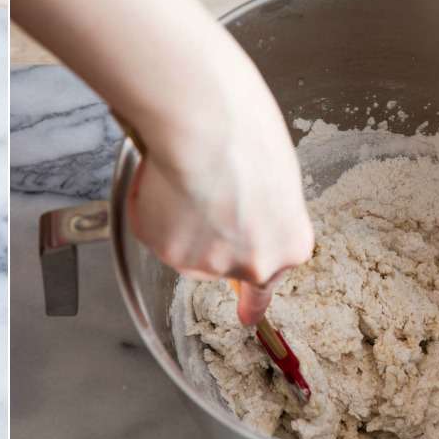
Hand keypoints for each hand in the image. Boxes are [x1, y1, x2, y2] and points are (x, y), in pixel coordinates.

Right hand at [11, 0, 313, 323]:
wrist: (205, 121)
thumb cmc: (244, 127)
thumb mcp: (272, 169)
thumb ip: (258, 202)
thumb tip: (232, 202)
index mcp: (289, 242)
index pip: (270, 285)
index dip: (253, 300)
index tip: (249, 317)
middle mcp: (253, 263)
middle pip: (220, 258)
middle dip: (204, 232)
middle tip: (192, 192)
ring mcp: (210, 262)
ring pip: (183, 243)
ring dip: (176, 214)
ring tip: (182, 170)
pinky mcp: (170, 252)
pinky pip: (152, 229)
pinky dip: (149, 203)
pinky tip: (161, 176)